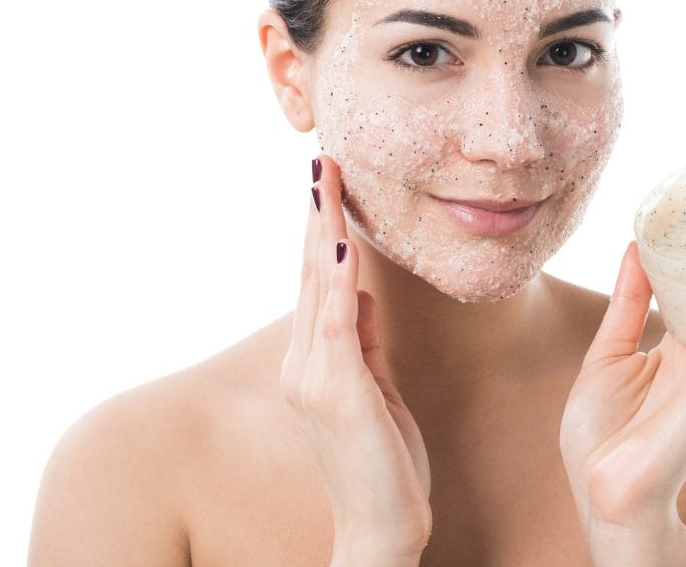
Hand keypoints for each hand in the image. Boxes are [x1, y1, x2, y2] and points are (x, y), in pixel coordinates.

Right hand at [280, 155, 431, 559]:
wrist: (380, 527)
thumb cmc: (381, 460)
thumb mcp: (374, 387)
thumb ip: (361, 339)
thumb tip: (355, 288)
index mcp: (314, 360)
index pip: (314, 279)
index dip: (319, 227)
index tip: (328, 181)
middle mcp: (304, 363)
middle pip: (307, 272)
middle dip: (316, 213)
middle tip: (322, 158)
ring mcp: (315, 378)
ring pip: (316, 287)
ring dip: (321, 230)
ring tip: (325, 181)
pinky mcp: (339, 393)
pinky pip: (337, 326)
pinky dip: (335, 283)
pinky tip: (340, 247)